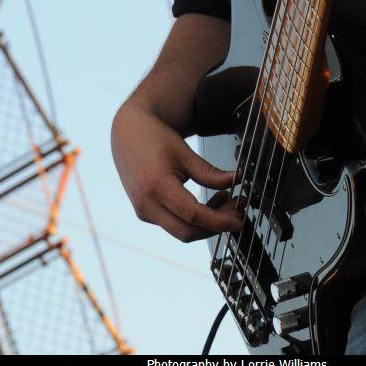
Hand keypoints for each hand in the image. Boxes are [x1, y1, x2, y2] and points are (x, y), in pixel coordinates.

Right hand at [111, 100, 242, 242]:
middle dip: (216, 227)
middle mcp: (146, 204)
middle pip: (187, 232)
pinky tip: (208, 203)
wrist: (128, 133)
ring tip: (226, 201)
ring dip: (206, 223)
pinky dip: (193, 219)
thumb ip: (209, 172)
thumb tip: (235, 180)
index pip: (193, 215)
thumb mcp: (184, 152)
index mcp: (156, 186)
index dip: (219, 221)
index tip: (237, 220)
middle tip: (237, 212)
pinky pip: (172, 224)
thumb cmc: (155, 138)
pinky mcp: (145, 212)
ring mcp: (143, 211)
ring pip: (180, 231)